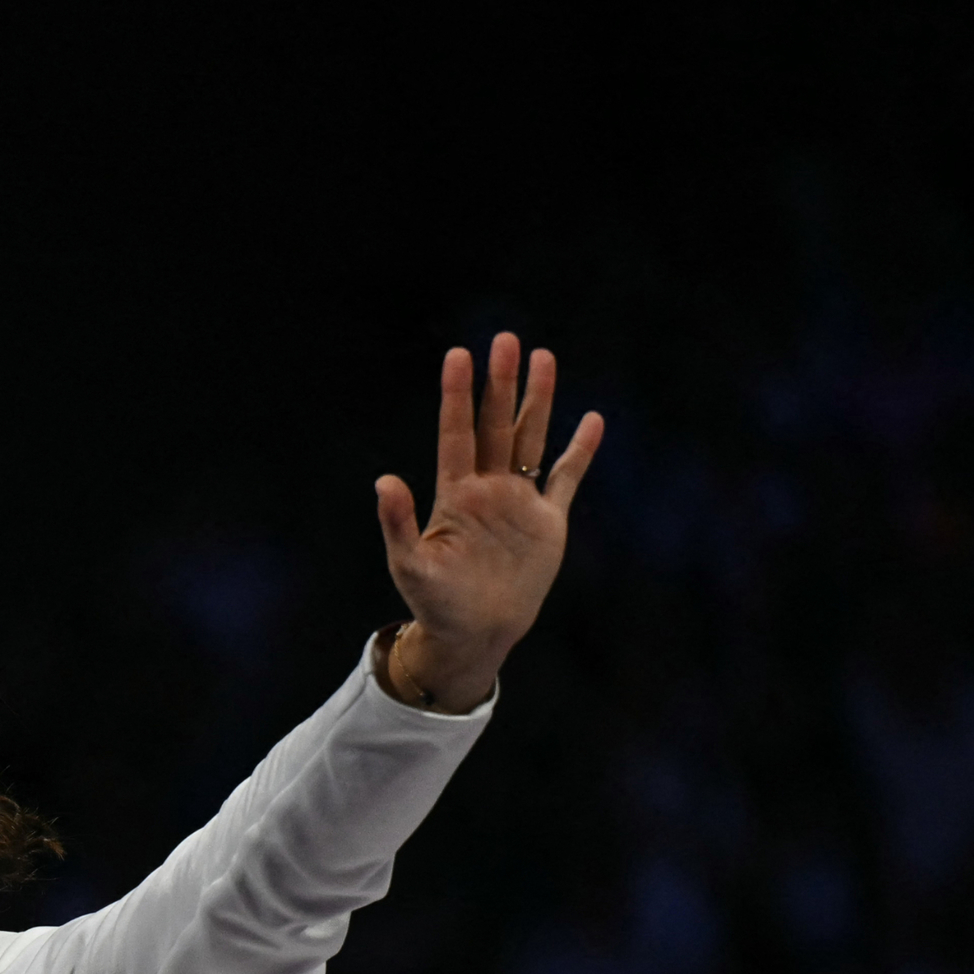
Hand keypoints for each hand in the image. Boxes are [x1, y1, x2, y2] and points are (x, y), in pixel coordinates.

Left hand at [373, 334, 601, 712]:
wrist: (474, 634)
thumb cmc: (435, 603)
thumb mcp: (409, 564)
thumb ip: (398, 522)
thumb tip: (383, 480)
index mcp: (455, 495)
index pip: (457, 434)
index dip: (458, 396)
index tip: (458, 355)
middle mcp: (488, 489)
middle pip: (497, 425)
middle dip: (501, 384)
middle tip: (506, 339)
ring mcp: (519, 502)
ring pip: (532, 439)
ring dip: (539, 401)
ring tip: (544, 357)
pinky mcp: (548, 521)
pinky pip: (566, 478)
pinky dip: (580, 451)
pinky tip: (591, 420)